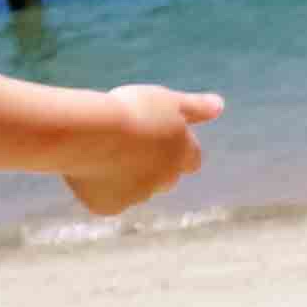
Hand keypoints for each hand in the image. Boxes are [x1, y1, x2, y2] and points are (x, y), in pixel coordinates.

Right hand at [64, 87, 223, 216]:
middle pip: (166, 179)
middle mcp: (164, 179)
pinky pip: (106, 200)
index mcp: (182, 153)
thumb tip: (220, 106)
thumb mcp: (167, 100)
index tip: (159, 139)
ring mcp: (137, 196)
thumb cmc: (131, 111)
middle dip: (153, 168)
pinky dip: (99, 189)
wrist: (92, 134)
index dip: (178, 151)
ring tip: (103, 155)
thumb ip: (196, 107)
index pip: (191, 160)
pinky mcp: (110, 206)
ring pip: (136, 191)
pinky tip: (86, 170)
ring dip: (126, 179)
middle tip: (128, 148)